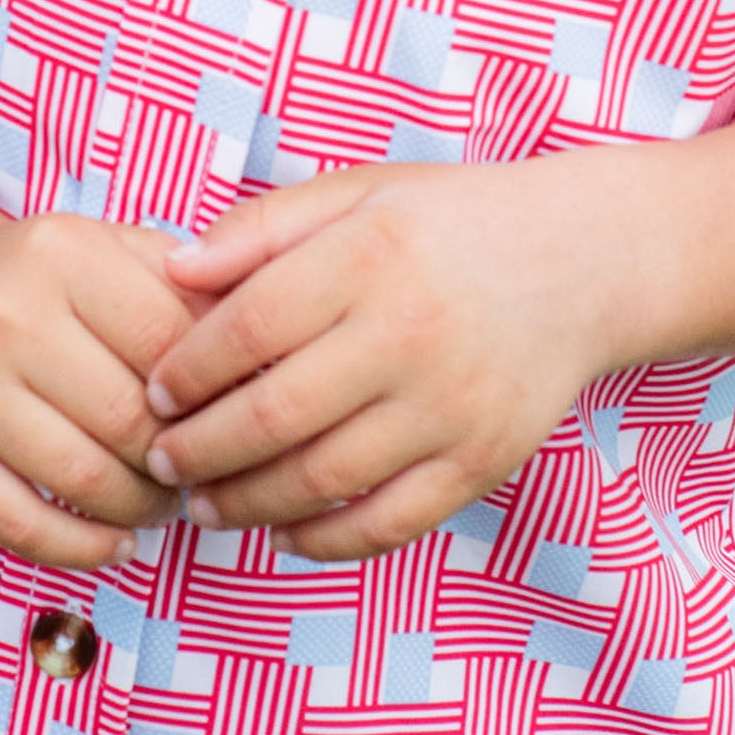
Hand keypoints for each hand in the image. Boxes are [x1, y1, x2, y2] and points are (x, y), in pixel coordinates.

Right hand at [0, 210, 196, 578]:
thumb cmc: (43, 283)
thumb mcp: (111, 251)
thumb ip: (189, 290)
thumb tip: (274, 360)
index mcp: (60, 255)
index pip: (170, 343)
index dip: (214, 393)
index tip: (230, 416)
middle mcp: (1, 317)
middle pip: (130, 420)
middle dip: (181, 460)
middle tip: (201, 472)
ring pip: (83, 480)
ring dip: (142, 509)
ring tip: (162, 502)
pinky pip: (24, 527)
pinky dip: (85, 549)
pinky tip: (117, 541)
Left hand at [141, 163, 636, 562]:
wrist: (581, 263)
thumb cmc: (449, 224)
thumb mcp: (359, 193)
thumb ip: (262, 227)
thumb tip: (172, 271)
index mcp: (369, 257)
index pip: (248, 328)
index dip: (185, 371)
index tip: (153, 392)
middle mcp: (410, 333)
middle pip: (274, 414)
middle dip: (199, 450)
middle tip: (161, 461)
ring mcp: (451, 406)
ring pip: (323, 479)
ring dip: (246, 505)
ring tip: (205, 505)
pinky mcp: (482, 461)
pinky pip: (389, 522)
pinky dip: (325, 541)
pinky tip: (283, 533)